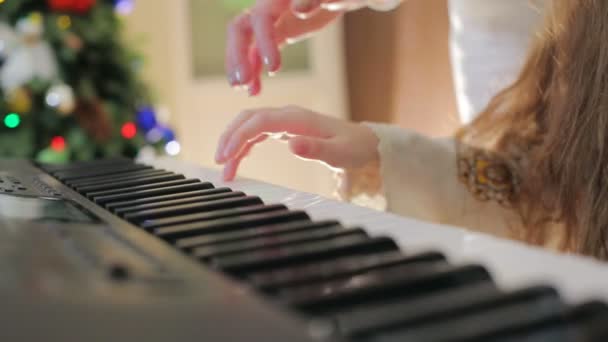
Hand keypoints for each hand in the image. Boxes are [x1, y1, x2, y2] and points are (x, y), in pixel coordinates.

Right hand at [215, 106, 379, 180]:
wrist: (364, 143)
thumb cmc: (353, 147)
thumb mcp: (338, 152)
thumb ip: (315, 148)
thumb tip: (290, 144)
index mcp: (296, 118)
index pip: (259, 121)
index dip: (239, 136)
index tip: (226, 156)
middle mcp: (287, 115)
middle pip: (248, 119)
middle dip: (229, 138)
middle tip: (219, 162)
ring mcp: (285, 120)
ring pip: (249, 125)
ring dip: (234, 142)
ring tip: (225, 168)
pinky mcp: (285, 129)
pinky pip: (257, 132)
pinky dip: (244, 145)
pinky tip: (237, 160)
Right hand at [225, 0, 341, 95]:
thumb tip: (298, 9)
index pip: (261, 18)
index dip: (264, 42)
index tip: (273, 68)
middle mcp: (267, 6)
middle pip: (240, 29)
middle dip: (238, 55)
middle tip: (244, 81)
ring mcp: (270, 21)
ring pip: (244, 43)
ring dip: (239, 65)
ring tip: (242, 89)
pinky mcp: (276, 33)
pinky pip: (257, 52)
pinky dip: (254, 71)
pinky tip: (254, 91)